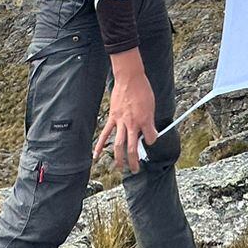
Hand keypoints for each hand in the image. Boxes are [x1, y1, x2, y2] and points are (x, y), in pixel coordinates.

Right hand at [94, 50, 156, 173]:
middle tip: (136, 169)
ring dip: (119, 158)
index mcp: (145, 120)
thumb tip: (150, 132)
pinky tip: (96, 155)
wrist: (130, 78)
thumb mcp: (151, 105)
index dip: (152, 140)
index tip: (151, 140)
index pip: (151, 138)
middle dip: (134, 160)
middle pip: (132, 147)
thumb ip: (149, 120)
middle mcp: (133, 123)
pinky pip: (105, 134)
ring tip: (120, 168)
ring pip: (119, 144)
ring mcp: (121, 121)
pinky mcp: (112, 118)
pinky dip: (100, 145)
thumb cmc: (143, 90)